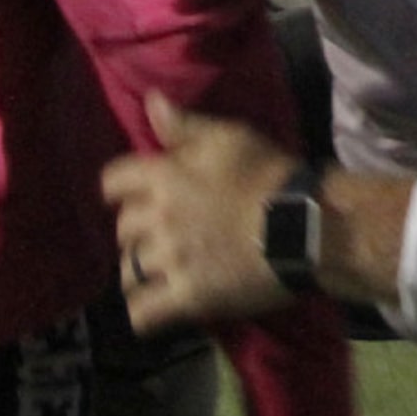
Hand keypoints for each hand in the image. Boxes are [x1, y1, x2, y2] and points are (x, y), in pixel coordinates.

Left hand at [104, 92, 297, 330]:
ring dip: (138, 270)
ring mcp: (172, 261)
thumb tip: (150, 102)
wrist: (305, 226)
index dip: (119, 189)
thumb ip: (184, 125)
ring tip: (156, 272)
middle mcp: (158, 220)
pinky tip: (156, 306)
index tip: (131, 195)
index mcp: (163, 177)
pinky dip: (143, 312)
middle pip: (122, 229)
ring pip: (128, 271)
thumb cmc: (267, 175)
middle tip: (157, 234)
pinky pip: (143, 313)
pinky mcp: (188, 298)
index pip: (112, 182)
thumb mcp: (228, 137)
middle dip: (135, 230)